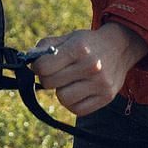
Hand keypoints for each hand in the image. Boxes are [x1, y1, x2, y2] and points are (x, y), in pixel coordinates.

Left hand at [30, 23, 147, 116]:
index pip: (44, 67)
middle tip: (54, 73)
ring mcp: (100, 84)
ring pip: (63, 99)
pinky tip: (77, 90)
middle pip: (50, 83)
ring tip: (68, 82)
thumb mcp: (69, 37)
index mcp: (78, 48)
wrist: (120, 47)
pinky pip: (77, 110)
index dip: (37, 67)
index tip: (41, 65)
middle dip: (47, 78)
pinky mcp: (106, 97)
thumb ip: (46, 46)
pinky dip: (73, 103)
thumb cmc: (88, 43)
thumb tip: (28, 61)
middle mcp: (90, 66)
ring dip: (61, 91)